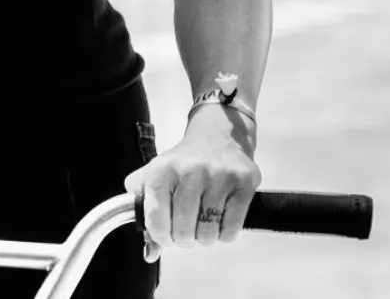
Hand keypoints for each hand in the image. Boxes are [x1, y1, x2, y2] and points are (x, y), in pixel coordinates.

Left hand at [123, 108, 260, 258]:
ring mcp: (219, 176)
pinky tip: (220, 217)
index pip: (155, 220)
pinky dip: (224, 233)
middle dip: (184, 237)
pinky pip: (230, 231)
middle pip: (183, 231)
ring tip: (203, 220)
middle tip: (186, 227)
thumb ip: (146, 214)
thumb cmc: (184, 165)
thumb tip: (150, 254)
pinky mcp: (243, 183)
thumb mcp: (156, 177)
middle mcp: (190, 170)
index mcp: (162, 169)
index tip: (165, 233)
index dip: (160, 236)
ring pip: (207, 234)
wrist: (218, 136)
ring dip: (204, 236)